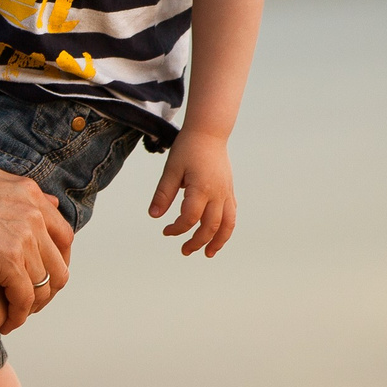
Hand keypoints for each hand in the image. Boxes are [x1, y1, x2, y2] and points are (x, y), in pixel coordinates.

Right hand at [0, 159, 71, 333]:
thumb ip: (14, 189)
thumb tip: (48, 200)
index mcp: (28, 192)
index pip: (62, 235)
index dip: (56, 261)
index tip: (41, 276)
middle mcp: (32, 212)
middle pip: (59, 263)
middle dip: (48, 287)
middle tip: (31, 303)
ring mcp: (22, 236)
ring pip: (44, 284)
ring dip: (32, 305)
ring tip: (16, 315)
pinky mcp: (7, 260)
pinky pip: (24, 298)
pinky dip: (18, 315)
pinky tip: (5, 323)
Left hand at [151, 131, 236, 255]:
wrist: (209, 133)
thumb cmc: (188, 149)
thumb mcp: (171, 169)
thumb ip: (163, 193)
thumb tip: (154, 216)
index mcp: (201, 188)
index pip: (189, 218)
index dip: (176, 229)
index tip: (165, 230)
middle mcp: (217, 193)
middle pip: (210, 226)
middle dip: (197, 242)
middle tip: (184, 250)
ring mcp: (226, 193)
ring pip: (227, 224)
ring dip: (218, 241)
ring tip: (208, 253)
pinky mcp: (229, 191)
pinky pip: (232, 215)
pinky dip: (226, 229)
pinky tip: (218, 236)